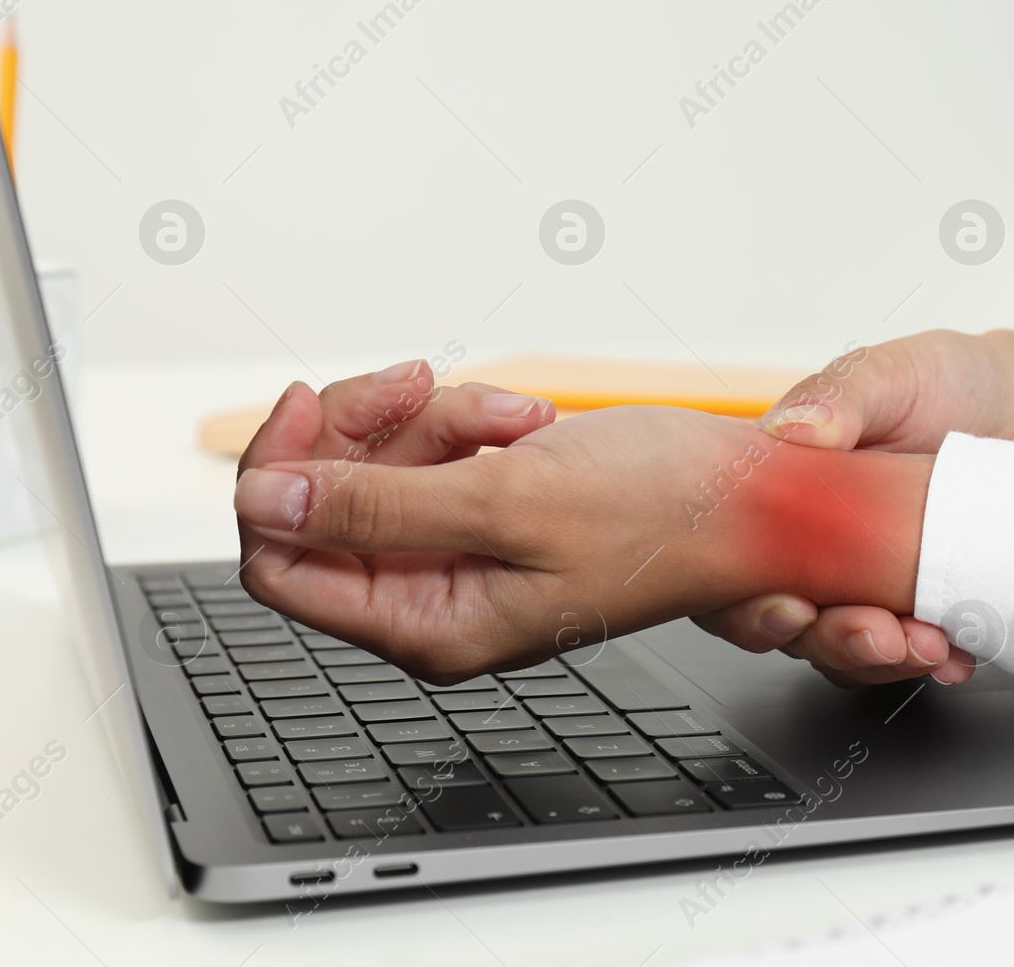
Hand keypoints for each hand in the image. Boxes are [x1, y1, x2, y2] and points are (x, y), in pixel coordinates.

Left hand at [235, 365, 930, 682]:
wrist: (750, 492)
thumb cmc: (664, 515)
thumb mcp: (507, 502)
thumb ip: (375, 508)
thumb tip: (263, 504)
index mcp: (433, 627)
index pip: (281, 565)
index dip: (280, 480)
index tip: (308, 406)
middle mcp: (437, 598)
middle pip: (324, 504)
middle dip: (366, 431)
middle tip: (419, 386)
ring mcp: (464, 551)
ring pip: (380, 465)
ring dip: (435, 417)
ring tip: (512, 415)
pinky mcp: (490, 508)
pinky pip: (434, 450)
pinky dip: (470, 419)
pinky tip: (527, 420)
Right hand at [694, 331, 1013, 686]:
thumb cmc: (957, 384)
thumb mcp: (896, 372)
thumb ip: (841, 394)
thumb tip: (794, 428)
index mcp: (788, 496)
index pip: (738, 566)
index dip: (746, 602)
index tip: (792, 607)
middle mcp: (822, 552)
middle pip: (793, 623)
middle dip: (830, 641)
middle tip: (877, 635)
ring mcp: (878, 587)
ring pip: (850, 651)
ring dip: (882, 661)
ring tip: (927, 644)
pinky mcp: (936, 610)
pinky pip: (919, 655)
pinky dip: (937, 663)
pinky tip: (960, 654)